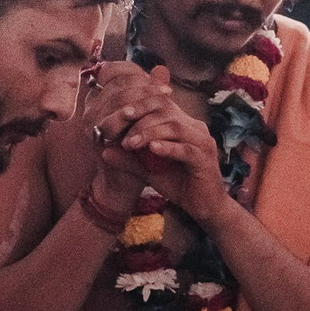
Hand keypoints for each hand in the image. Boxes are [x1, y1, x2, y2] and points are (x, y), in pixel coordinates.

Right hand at [80, 62, 161, 209]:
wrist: (123, 184)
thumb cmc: (135, 150)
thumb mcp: (143, 118)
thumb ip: (149, 94)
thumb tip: (162, 69)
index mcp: (99, 99)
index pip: (113, 71)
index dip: (137, 72)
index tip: (159, 81)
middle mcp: (90, 107)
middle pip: (118, 83)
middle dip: (145, 85)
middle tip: (167, 92)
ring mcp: (91, 121)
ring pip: (118, 97)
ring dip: (143, 97)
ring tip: (165, 100)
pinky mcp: (96, 136)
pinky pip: (116, 117)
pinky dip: (135, 114)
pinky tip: (152, 115)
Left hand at [112, 84, 228, 222]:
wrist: (203, 207)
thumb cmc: (179, 185)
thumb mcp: (149, 170)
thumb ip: (130, 160)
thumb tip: (103, 152)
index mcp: (183, 124)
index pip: (160, 103)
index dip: (139, 106)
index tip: (119, 116)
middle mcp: (195, 128)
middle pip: (166, 111)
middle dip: (140, 120)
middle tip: (121, 134)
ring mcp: (203, 142)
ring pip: (175, 127)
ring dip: (149, 133)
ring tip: (131, 144)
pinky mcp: (205, 159)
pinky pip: (186, 149)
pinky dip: (168, 148)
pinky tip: (152, 150)